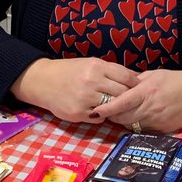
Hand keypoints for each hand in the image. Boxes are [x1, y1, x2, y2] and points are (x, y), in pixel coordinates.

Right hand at [11, 57, 140, 123]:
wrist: (43, 81)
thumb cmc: (69, 71)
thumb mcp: (90, 64)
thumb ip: (111, 70)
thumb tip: (135, 78)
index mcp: (96, 66)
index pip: (126, 77)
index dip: (135, 84)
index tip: (138, 88)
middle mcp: (91, 81)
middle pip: (122, 93)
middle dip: (127, 97)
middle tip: (129, 100)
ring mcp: (85, 98)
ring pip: (112, 107)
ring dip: (114, 107)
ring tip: (113, 106)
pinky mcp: (78, 113)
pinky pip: (100, 118)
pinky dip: (101, 115)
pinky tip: (97, 110)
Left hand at [104, 69, 181, 133]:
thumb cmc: (176, 81)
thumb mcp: (155, 75)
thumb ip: (136, 81)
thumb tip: (119, 85)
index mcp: (147, 92)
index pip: (122, 102)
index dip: (107, 108)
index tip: (95, 110)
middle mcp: (150, 108)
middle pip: (122, 118)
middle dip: (112, 115)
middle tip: (106, 110)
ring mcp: (156, 121)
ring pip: (130, 125)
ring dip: (123, 121)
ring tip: (121, 113)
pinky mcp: (162, 130)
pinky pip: (142, 130)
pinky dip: (136, 125)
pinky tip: (138, 118)